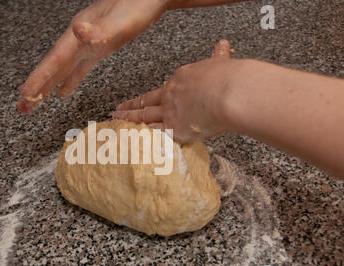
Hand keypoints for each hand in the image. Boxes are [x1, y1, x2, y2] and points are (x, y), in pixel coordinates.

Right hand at [17, 0, 169, 111]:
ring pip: (62, 68)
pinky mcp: (99, 47)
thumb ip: (100, 29)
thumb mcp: (120, 19)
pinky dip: (70, 80)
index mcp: (79, 32)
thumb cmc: (138, 4)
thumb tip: (78, 31)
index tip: (26, 94)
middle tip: (23, 106)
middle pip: (53, 66)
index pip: (55, 60)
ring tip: (35, 101)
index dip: (40, 78)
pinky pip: (78, 68)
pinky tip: (64, 90)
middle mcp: (79, 38)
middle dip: (37, 87)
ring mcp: (87, 42)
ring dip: (48, 85)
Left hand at [112, 40, 237, 142]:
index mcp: (180, 79)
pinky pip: (154, 135)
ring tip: (117, 121)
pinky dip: (141, 136)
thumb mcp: (221, 63)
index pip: (164, 88)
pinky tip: (131, 138)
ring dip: (129, 119)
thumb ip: (218, 57)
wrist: (228, 94)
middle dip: (131, 105)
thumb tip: (223, 45)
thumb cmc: (227, 79)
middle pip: (147, 101)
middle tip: (117, 109)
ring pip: (144, 117)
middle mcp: (171, 95)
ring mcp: (170, 113)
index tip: (147, 98)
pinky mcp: (174, 130)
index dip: (155, 94)